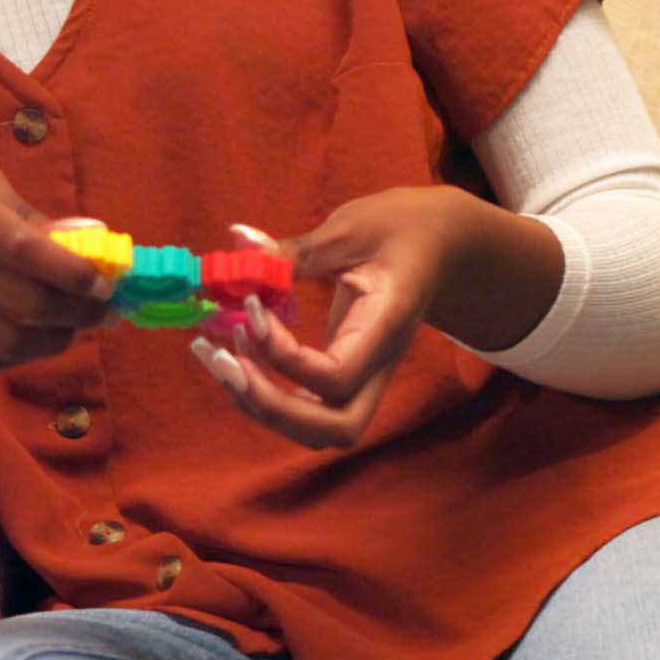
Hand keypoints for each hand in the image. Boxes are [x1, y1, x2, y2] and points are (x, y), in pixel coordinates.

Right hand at [0, 149, 113, 370]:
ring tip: (74, 328)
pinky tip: (37, 339)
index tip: (105, 283)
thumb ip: (24, 211)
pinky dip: (18, 354)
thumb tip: (84, 241)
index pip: (23, 250)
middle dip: (78, 314)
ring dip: (54, 341)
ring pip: (5, 340)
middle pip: (22, 303)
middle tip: (105, 311)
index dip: (73, 274)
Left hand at [198, 190, 478, 450]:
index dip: (282, 356)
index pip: (336, 376)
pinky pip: (306, 408)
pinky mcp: (344, 375)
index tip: (251, 309)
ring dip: (261, 406)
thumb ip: (296, 249)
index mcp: (387, 327)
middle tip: (225, 362)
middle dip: (271, 407)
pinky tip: (233, 356)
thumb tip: (239, 240)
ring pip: (318, 430)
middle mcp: (379, 365)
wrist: (441, 244)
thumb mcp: (350, 229)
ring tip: (218, 358)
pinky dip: (264, 394)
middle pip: (335, 429)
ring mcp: (364, 377)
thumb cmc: (400, 230)